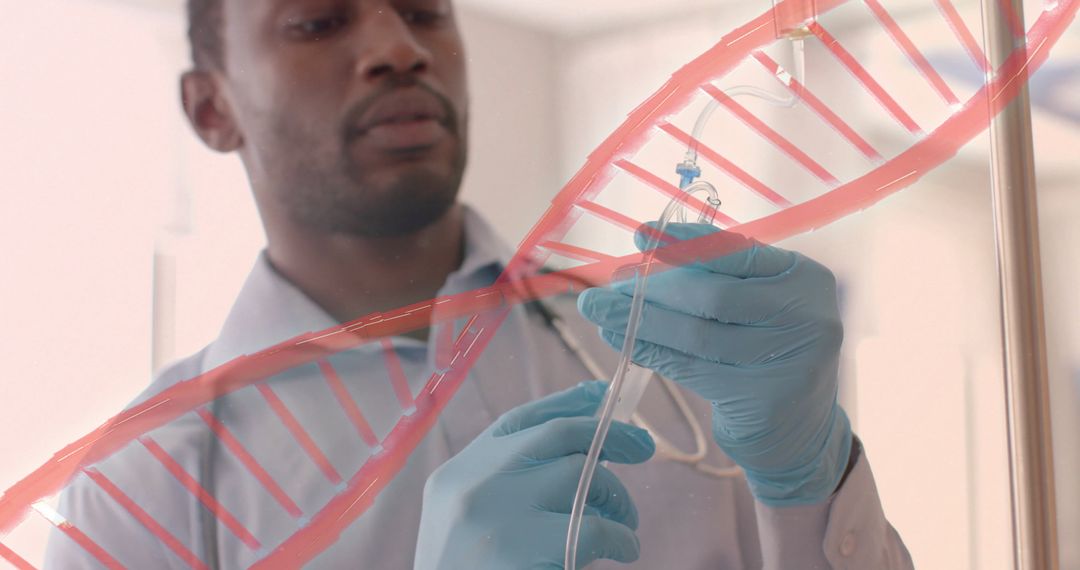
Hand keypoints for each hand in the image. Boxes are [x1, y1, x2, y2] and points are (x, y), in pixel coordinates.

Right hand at [414, 381, 655, 568]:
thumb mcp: (467, 521)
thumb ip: (507, 484)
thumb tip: (581, 452)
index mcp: (457, 474)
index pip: (518, 421)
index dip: (566, 403)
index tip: (601, 395)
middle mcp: (473, 484)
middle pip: (556, 434)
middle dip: (608, 435)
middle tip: (643, 447)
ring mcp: (496, 514)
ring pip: (581, 475)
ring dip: (617, 497)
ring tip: (627, 521)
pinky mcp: (521, 549)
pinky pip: (595, 527)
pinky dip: (622, 537)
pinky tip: (625, 549)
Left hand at [577, 222, 851, 506]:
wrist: (800, 431)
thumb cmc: (768, 354)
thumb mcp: (760, 306)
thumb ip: (719, 279)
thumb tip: (643, 258)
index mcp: (805, 278)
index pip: (737, 252)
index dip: (685, 243)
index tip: (641, 235)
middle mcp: (807, 315)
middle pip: (713, 295)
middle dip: (653, 289)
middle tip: (607, 286)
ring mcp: (790, 360)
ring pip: (697, 334)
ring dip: (641, 321)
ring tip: (600, 312)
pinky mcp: (763, 399)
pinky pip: (691, 369)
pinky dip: (652, 352)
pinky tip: (623, 342)